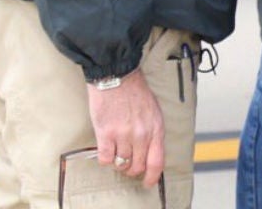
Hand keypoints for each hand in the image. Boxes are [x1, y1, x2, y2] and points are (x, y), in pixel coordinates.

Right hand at [88, 67, 164, 185]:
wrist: (118, 77)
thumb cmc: (136, 93)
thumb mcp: (154, 111)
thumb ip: (152, 132)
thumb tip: (149, 152)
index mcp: (156, 128)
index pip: (157, 161)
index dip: (152, 177)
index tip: (148, 183)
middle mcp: (142, 134)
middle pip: (137, 166)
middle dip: (132, 170)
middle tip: (127, 165)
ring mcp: (124, 135)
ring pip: (121, 164)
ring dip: (118, 163)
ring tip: (116, 153)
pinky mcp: (106, 133)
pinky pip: (105, 159)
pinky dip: (105, 158)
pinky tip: (106, 149)